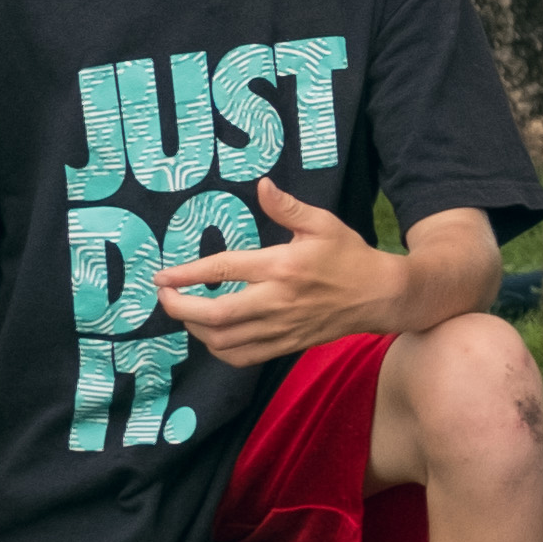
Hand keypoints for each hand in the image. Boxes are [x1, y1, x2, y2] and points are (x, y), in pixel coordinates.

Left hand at [159, 178, 407, 364]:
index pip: (223, 270)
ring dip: (195, 328)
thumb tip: (261, 185)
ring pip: (223, 340)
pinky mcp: (285, 344)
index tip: (162, 277)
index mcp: (282, 267)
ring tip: (186, 312)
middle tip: (165, 296)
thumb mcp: (323, 223)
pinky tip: (212, 335)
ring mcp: (280, 327)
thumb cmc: (350, 256)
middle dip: (179, 307)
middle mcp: (277, 301)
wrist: (381, 295)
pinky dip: (218, 349)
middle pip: (214, 314)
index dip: (187, 275)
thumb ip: (287, 207)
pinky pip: (241, 357)